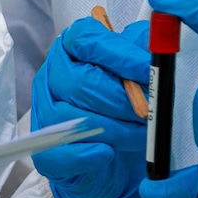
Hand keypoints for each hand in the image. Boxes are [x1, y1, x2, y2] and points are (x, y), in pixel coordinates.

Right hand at [29, 16, 152, 197]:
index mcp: (72, 48)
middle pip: (80, 82)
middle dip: (121, 100)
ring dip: (114, 130)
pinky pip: (58, 152)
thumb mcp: (139, 73)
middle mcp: (52, 76)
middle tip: (147, 112)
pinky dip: (86, 154)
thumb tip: (153, 50)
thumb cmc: (126, 106)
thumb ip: (143, 54)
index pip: (85, 39)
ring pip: (74, 118)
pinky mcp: (45, 153)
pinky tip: (107, 153)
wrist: (118, 158)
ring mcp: (44, 114)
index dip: (119, 54)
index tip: (147, 70)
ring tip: (139, 136)